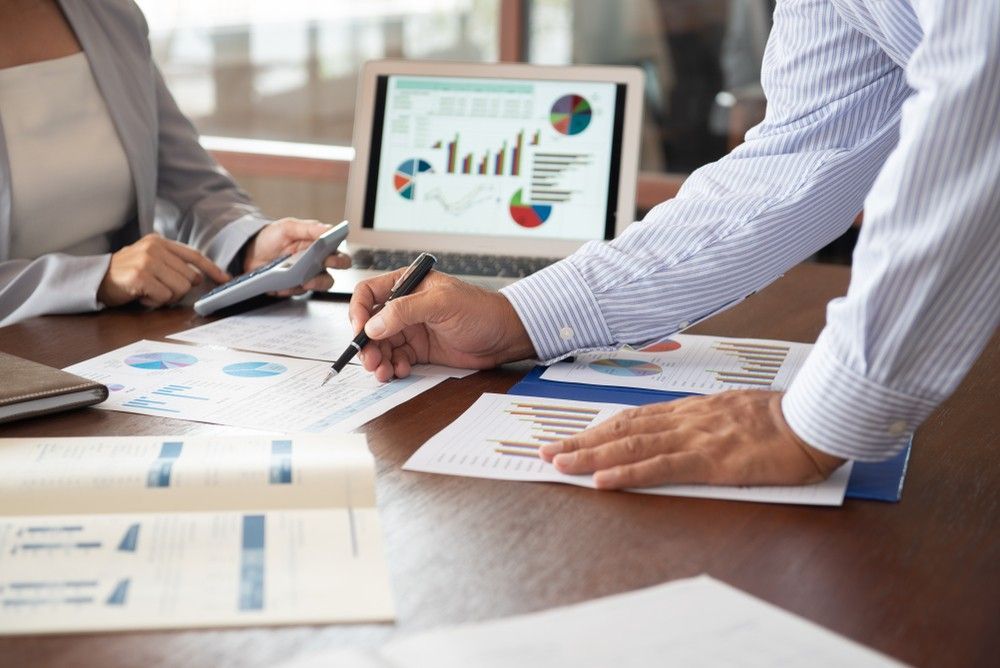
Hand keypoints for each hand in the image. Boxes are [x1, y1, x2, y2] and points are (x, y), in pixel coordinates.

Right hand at [98, 233, 229, 307]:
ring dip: (166, 296)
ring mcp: (147, 262)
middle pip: (189, 277)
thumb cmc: (126, 274)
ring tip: (149, 291)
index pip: (194, 255)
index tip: (225, 278)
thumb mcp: (150, 260)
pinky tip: (142, 296)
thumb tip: (200, 277)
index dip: (212, 269)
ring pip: (179, 288)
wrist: (95, 279)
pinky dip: (154, 301)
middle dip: (179, 289)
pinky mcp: (140, 277)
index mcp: (159, 242)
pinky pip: (164, 297)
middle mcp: (154, 248)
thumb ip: (173, 263)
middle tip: (159, 289)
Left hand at [243, 218, 351, 295]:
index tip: (332, 257)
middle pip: (333, 273)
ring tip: (303, 281)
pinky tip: (282, 284)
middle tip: (318, 268)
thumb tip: (329, 228)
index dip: (340, 258)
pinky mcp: (294, 287)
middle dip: (327, 273)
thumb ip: (308, 228)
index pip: (338, 253)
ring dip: (313, 284)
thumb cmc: (271, 238)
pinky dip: (290, 288)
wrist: (250, 253)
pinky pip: (298, 292)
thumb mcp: (287, 227)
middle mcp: (316, 262)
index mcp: (319, 246)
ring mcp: (306, 276)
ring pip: (320, 285)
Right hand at [350, 270, 535, 381]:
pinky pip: (396, 359)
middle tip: (370, 361)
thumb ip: (405, 311)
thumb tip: (373, 326)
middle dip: (367, 344)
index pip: (368, 293)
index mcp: (407, 284)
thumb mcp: (441, 304)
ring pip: (381, 345)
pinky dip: (393, 367)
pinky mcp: (420, 350)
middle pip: (371, 325)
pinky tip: (400, 372)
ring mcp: (411, 329)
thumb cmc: (479, 310)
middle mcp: (405, 306)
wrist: (504, 336)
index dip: (358, 312)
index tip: (359, 332)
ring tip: (383, 372)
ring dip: (378, 360)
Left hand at [539, 390, 845, 488]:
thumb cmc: (784, 419)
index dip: (599, 429)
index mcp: (691, 410)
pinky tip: (602, 480)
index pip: (634, 419)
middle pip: (622, 429)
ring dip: (591, 456)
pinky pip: (660, 467)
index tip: (571, 437)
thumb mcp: (737, 413)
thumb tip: (685, 433)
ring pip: (631, 445)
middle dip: (581, 441)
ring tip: (560, 464)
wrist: (816, 418)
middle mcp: (685, 419)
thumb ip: (707, 422)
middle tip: (547, 451)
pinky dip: (627, 473)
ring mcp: (695, 437)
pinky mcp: (711, 460)